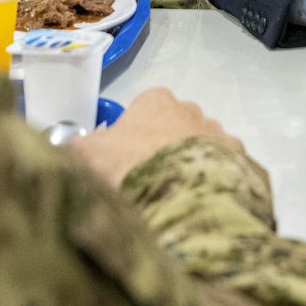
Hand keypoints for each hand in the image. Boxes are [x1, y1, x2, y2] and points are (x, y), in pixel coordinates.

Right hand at [69, 87, 244, 188]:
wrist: (181, 201)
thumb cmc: (129, 168)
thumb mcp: (85, 155)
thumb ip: (75, 146)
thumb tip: (64, 147)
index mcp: (156, 101)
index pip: (143, 109)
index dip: (131, 135)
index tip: (124, 162)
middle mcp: (192, 110)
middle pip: (174, 129)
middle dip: (164, 150)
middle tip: (148, 183)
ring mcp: (220, 135)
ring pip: (201, 148)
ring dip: (190, 166)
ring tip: (175, 199)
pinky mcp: (241, 162)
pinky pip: (224, 170)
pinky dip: (213, 183)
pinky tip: (199, 205)